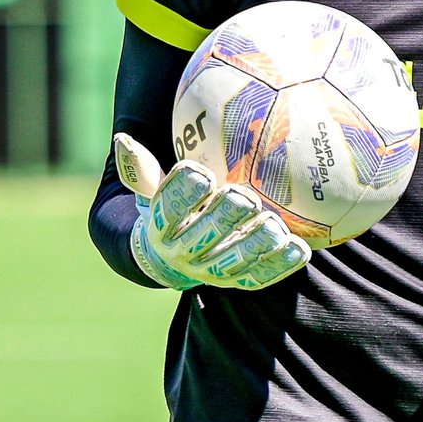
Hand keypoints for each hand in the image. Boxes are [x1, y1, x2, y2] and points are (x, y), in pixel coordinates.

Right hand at [114, 133, 312, 290]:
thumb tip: (122, 139)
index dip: (182, 192)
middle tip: (243, 196)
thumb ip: (144, 169)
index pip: (167, 209)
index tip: (199, 172)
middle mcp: (184, 253)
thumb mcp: (153, 192)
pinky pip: (260, 276)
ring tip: (273, 224)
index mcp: (160, 228)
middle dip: (224, 215)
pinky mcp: (237, 282)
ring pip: (233, 260)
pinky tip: (299, 248)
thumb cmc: (170, 211)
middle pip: (203, 234)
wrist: (171, 260)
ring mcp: (211, 271)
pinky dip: (280, 264)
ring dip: (254, 243)